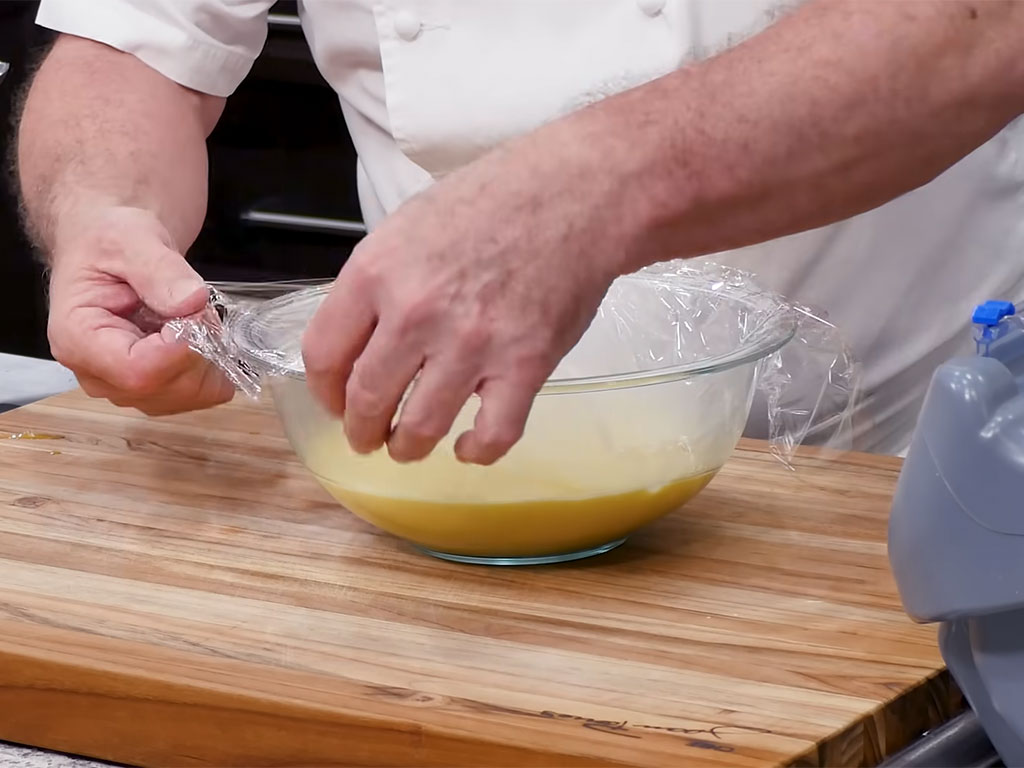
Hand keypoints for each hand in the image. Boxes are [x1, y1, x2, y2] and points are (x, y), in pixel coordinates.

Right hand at [47, 206, 234, 414]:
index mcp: (78, 341)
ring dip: (208, 354)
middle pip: (169, 387)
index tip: (194, 309)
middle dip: (200, 345)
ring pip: (192, 395)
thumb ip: (159, 269)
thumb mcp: (129, 240)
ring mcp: (127, 389)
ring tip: (188, 316)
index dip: (181, 346)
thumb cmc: (106, 246)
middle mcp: (99, 376)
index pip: (139, 371)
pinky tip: (194, 334)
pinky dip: (213, 365)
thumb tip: (192, 300)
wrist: (106, 252)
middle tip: (194, 303)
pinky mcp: (155, 391)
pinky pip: (202, 393)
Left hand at [302, 129, 624, 464]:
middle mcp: (416, 313)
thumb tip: (358, 340)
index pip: (324, 355)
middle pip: (367, 400)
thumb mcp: (409, 226)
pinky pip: (492, 435)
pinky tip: (468, 446)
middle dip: (361, 430)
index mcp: (377, 272)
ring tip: (408, 447)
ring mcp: (472, 344)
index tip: (335, 402)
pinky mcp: (525, 365)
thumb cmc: (493, 200)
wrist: (575, 194)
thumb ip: (377, 284)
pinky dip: (476, 451)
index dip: (324, 391)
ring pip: (420, 429)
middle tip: (367, 437)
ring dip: (407, 448)